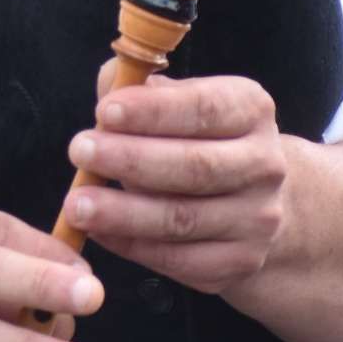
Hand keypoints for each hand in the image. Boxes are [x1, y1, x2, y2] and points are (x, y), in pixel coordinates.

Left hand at [62, 71, 290, 297]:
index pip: (205, 108)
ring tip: (77, 204)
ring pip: (184, 219)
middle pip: (196, 167)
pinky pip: (178, 260)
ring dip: (123, 213)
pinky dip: (132, 246)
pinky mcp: (239, 262)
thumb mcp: (177, 103)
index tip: (104, 111)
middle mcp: (265, 165)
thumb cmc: (196, 139)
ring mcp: (256, 219)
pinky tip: (98, 232)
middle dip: (131, 159)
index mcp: (251, 111)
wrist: (249, 200)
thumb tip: (111, 79)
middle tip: (79, 151)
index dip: (154, 111)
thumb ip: (141, 88)